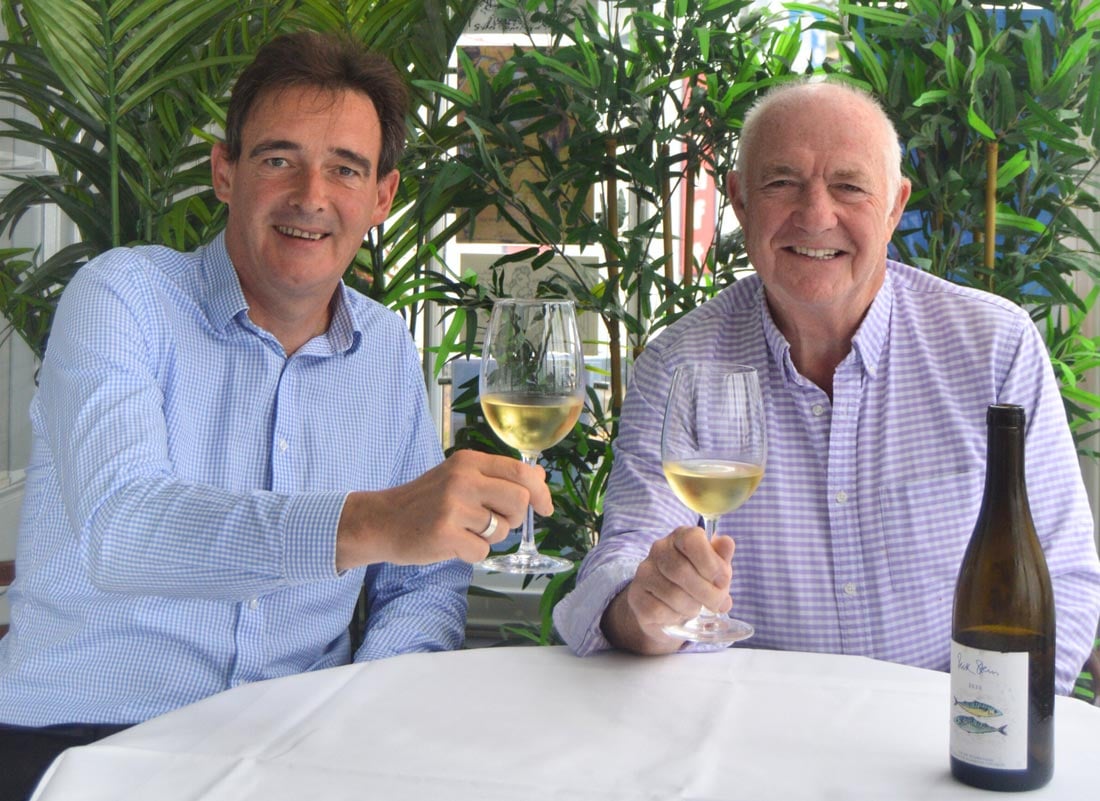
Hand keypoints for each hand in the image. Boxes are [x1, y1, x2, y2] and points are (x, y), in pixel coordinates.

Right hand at [335, 449, 552, 568]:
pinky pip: (482, 551)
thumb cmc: (425, 501)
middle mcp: (463, 479)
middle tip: (494, 522)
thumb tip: (540, 476)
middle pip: (519, 501)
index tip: (546, 507)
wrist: (382, 520)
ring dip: (489, 537)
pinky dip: (471, 553)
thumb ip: (498, 476)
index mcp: (469, 461)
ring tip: (464, 530)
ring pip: (502, 529)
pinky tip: (452, 543)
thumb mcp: (460, 476)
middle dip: (515, 518)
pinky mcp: (445, 533)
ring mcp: (453, 506)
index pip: (520, 471)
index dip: (540, 491)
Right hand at [602, 526, 734, 653]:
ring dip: (692, 607)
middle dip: (706, 593)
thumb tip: (726, 543)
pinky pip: (658, 610)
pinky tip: (679, 615)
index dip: (711, 563)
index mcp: (681, 537)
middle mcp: (659, 549)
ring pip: (672, 593)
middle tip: (717, 604)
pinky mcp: (636, 596)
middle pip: (681, 570)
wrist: (669, 608)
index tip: (722, 582)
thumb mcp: (715, 571)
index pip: (692, 539)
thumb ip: (721, 558)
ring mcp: (644, 572)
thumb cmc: (697, 584)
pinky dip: (675, 617)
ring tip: (696, 609)